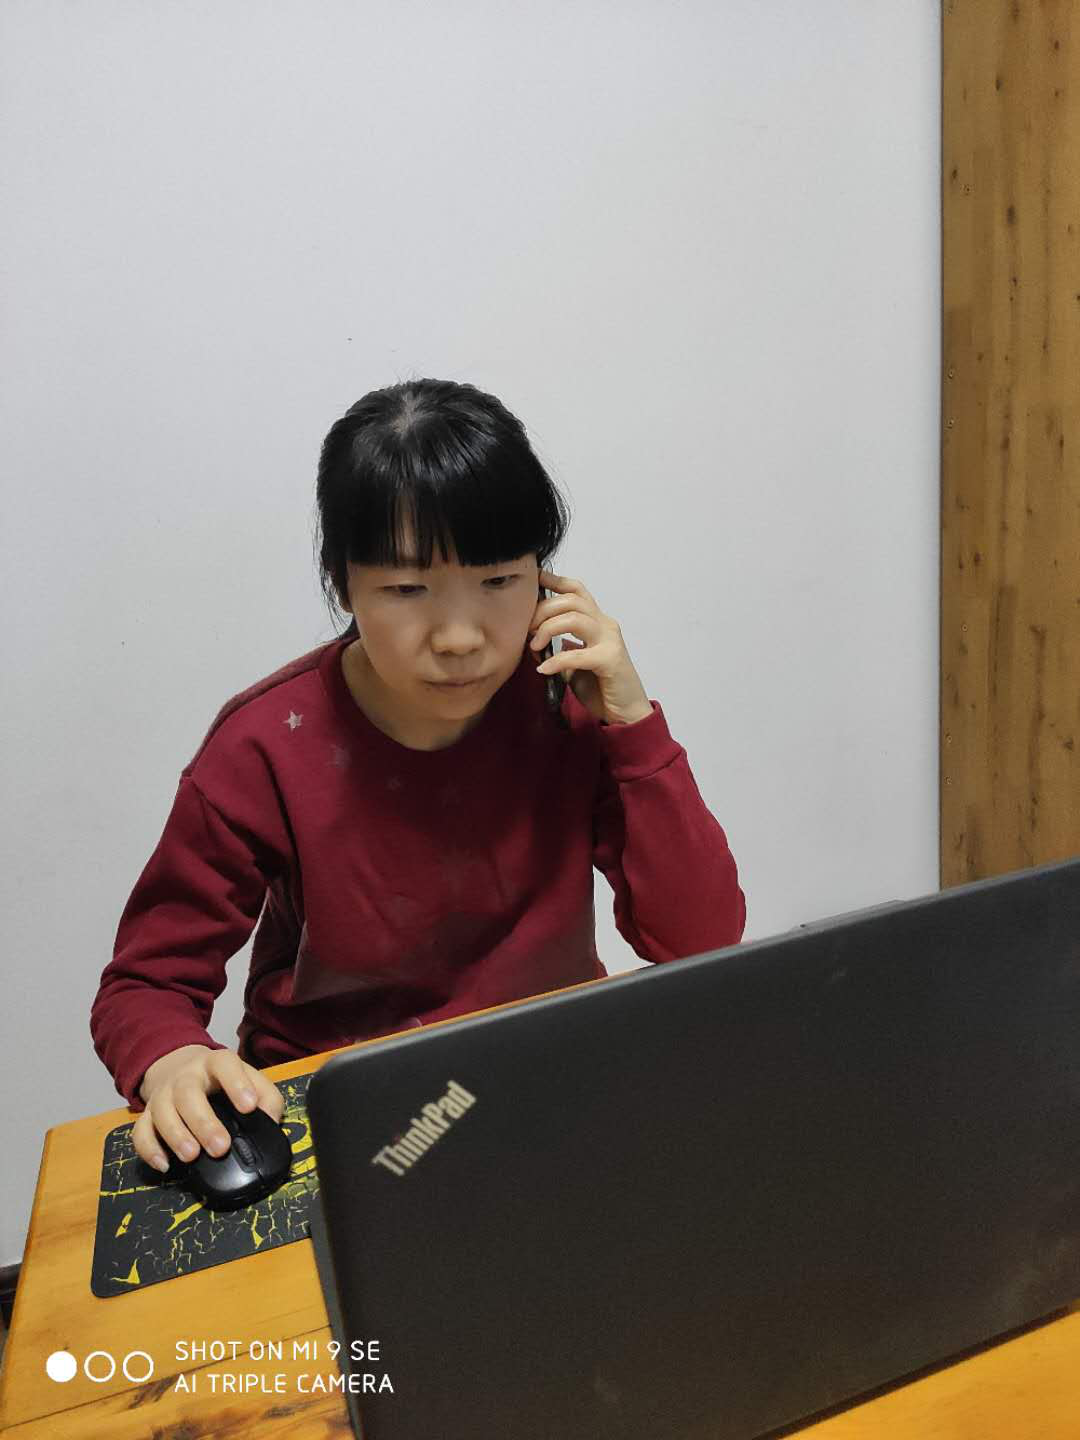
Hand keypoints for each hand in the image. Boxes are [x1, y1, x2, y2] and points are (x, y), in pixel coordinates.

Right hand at [133, 1044, 284, 1174]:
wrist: (178, 1065)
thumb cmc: (221, 1079)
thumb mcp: (249, 1078)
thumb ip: (266, 1097)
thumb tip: (271, 1122)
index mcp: (215, 1063)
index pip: (225, 1065)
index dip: (236, 1084)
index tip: (249, 1106)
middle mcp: (186, 1076)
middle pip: (188, 1094)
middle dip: (203, 1122)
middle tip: (220, 1148)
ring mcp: (163, 1094)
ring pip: (162, 1111)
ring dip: (176, 1136)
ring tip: (191, 1156)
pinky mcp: (146, 1114)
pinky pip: (140, 1132)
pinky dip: (149, 1150)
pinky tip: (164, 1165)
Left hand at [529, 570, 651, 725]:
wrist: (626, 714)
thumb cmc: (600, 688)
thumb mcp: (573, 665)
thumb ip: (558, 649)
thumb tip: (532, 643)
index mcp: (597, 622)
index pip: (577, 591)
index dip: (554, 580)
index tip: (534, 578)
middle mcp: (605, 625)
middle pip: (571, 601)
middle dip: (543, 610)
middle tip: (525, 629)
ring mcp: (610, 641)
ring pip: (575, 618)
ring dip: (548, 629)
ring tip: (534, 646)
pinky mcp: (611, 660)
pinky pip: (577, 654)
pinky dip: (556, 660)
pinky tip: (544, 669)